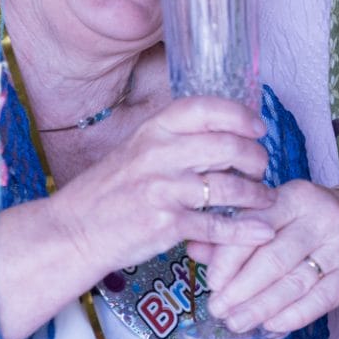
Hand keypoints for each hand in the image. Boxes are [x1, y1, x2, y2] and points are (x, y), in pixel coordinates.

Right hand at [48, 97, 277, 275]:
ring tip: (264, 198)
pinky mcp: (167, 224)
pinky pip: (218, 225)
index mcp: (153, 130)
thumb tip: (225, 133)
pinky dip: (246, 230)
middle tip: (261, 167)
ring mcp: (163, 189)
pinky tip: (262, 230)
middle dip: (255, 157)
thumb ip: (175, 141)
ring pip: (229, 186)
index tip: (258, 128)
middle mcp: (158, 154)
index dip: (240, 116)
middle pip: (227, 146)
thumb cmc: (109, 192)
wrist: (73, 230)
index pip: (206, 109)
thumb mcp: (136, 151)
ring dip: (256, 194)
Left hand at [186, 180, 338, 334]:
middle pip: (274, 259)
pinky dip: (291, 316)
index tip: (212, 283)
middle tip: (218, 309)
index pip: (256, 226)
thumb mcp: (272, 216)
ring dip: (260, 308)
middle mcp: (322, 216)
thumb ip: (234, 232)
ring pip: (294, 283)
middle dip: (241, 289)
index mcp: (295, 196)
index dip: (229, 258)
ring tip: (236, 322)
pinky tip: (270, 325)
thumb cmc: (305, 222)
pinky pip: (320, 300)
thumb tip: (193, 246)